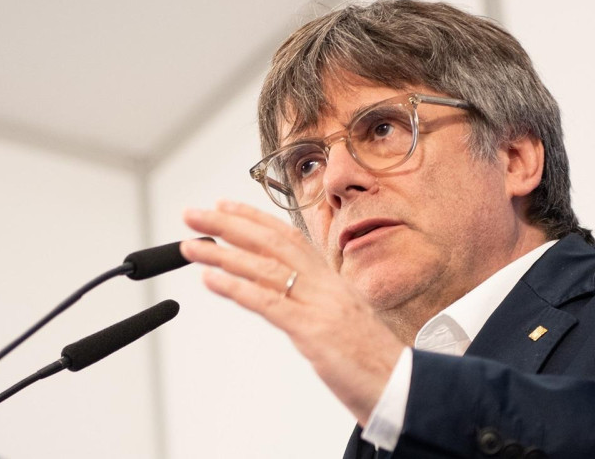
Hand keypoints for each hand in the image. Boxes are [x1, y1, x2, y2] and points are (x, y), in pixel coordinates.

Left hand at [180, 199, 404, 425]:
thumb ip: (319, 306)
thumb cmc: (374, 363)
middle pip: (273, 244)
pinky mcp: (314, 332)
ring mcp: (321, 307)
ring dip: (223, 254)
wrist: (403, 389)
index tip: (225, 206)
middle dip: (229, 225)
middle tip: (194, 214)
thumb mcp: (345, 324)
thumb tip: (291, 300)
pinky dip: (237, 288)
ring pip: (267, 269)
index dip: (255, 218)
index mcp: (333, 282)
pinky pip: (270, 304)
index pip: (290, 238)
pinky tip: (212, 279)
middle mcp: (327, 286)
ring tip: (191, 246)